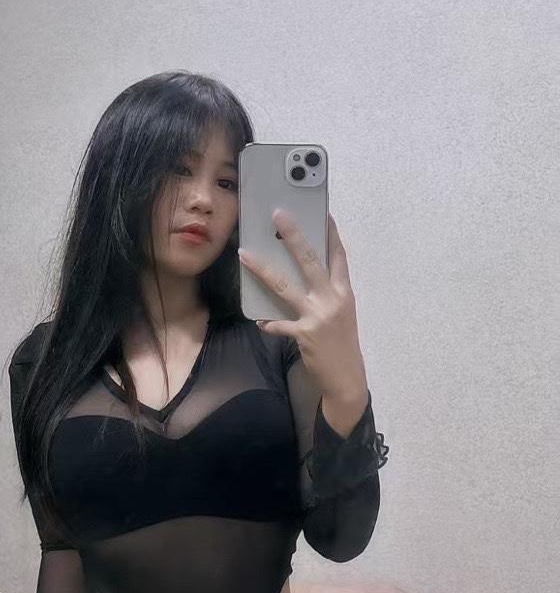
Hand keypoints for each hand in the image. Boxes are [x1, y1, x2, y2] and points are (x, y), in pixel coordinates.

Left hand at [238, 209, 367, 401]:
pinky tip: (260, 321)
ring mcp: (318, 316)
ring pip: (285, 286)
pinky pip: (279, 324)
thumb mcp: (341, 314)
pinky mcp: (304, 334)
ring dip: (262, 269)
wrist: (347, 379)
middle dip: (293, 236)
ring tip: (244, 254)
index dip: (332, 234)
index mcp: (344, 292)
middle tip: (278, 215)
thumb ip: (326, 295)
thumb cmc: (342, 344)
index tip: (324, 213)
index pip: (339, 256)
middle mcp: (333, 299)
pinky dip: (268, 322)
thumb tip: (302, 278)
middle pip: (310, 261)